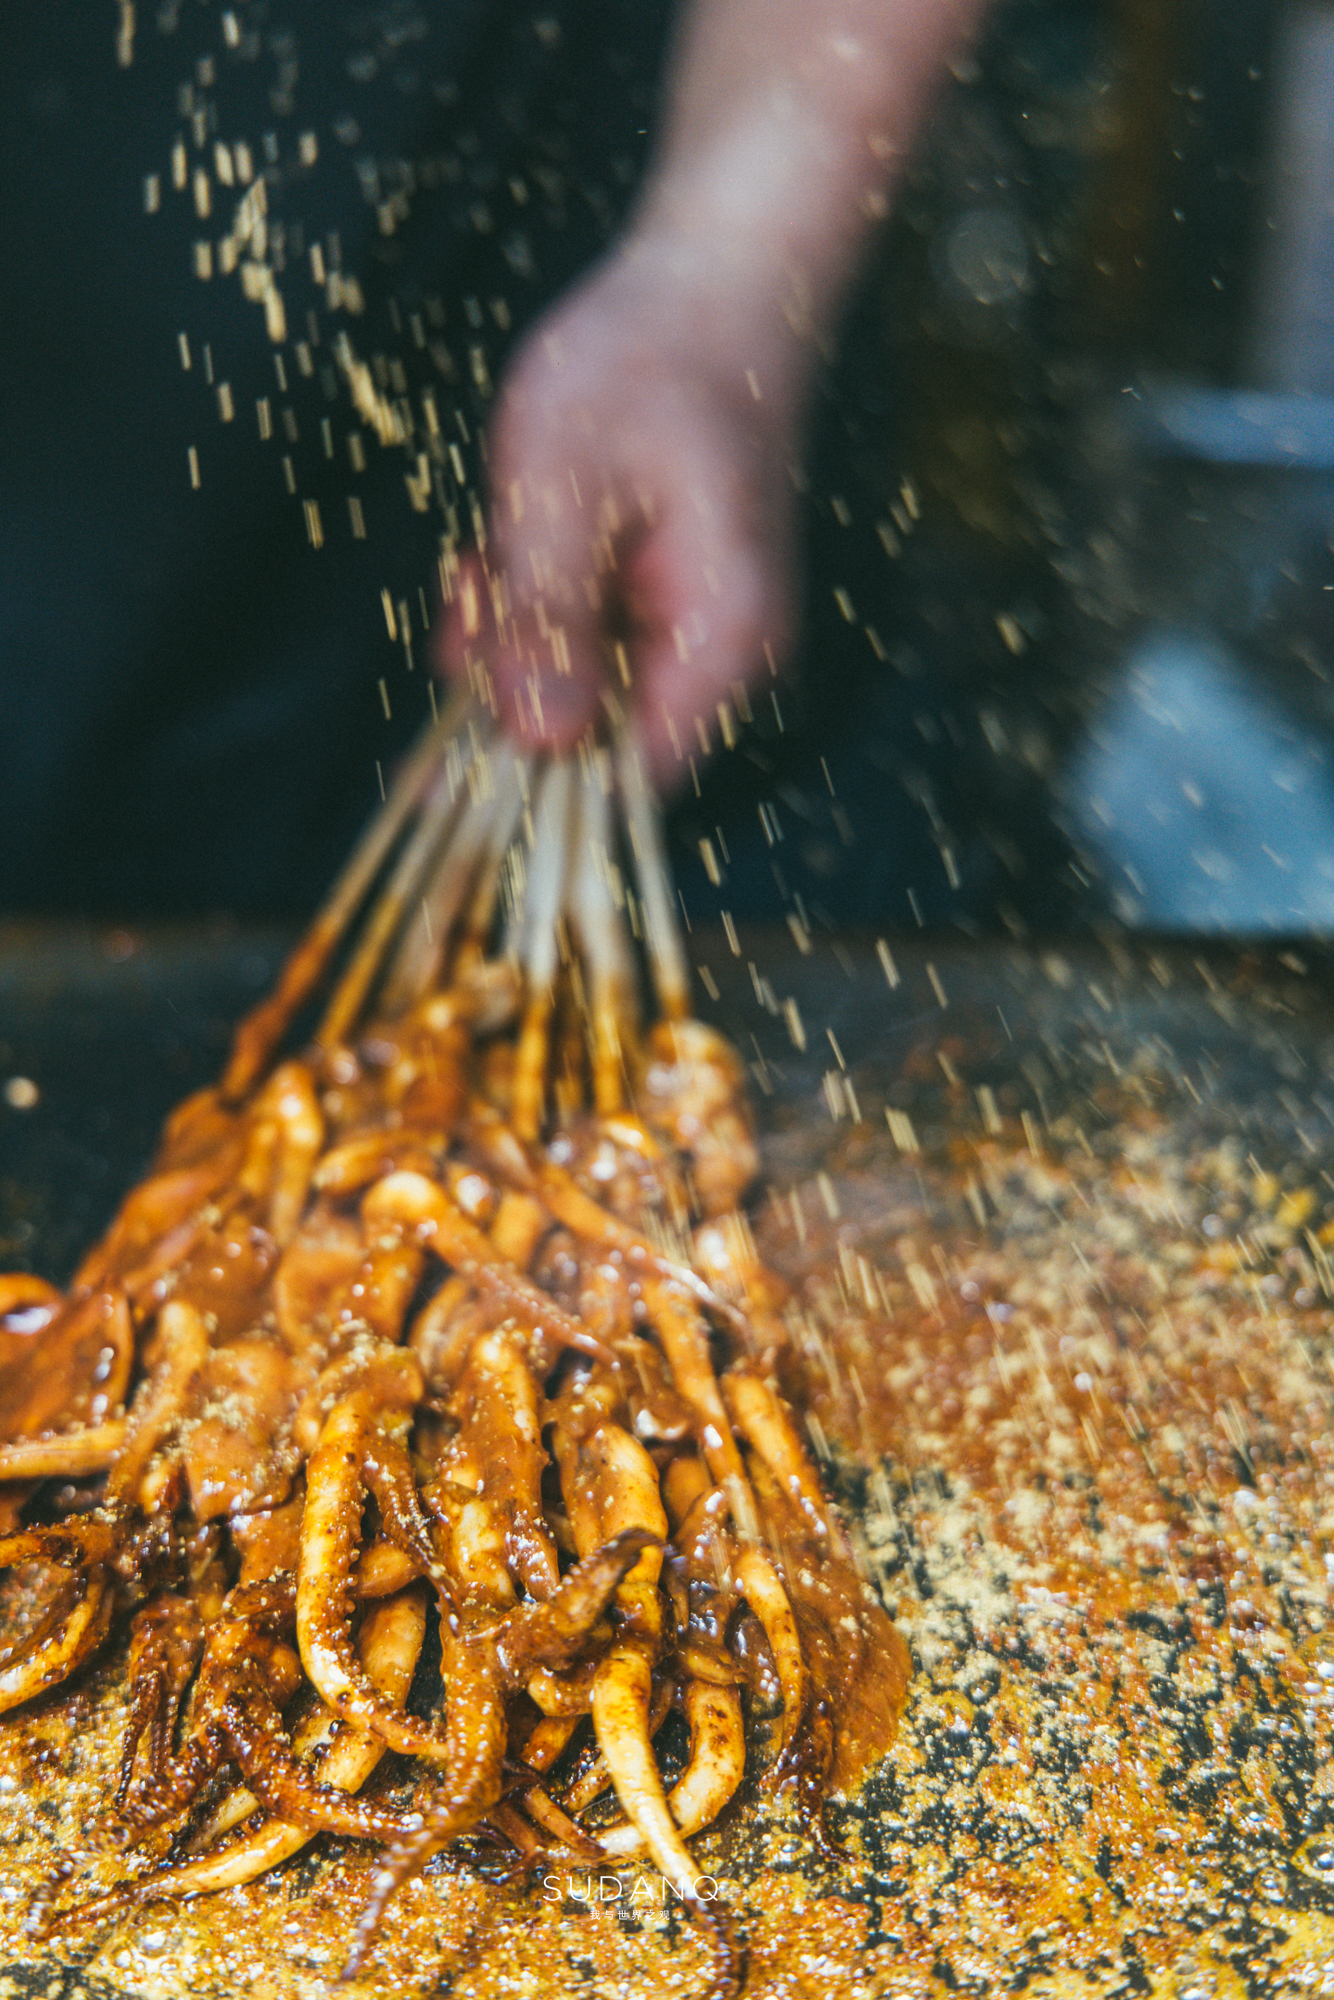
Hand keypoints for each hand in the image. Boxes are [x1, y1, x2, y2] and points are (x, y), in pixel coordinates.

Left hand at [434, 243, 803, 786]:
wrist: (719, 278)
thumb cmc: (649, 358)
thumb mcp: (564, 484)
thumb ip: (549, 617)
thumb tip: (537, 740)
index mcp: (724, 638)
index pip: (629, 778)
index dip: (532, 787)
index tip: (442, 775)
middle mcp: (727, 656)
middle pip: (597, 739)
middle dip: (510, 689)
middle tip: (472, 594)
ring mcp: (701, 630)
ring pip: (581, 690)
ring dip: (513, 642)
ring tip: (489, 555)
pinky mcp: (668, 602)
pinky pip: (588, 643)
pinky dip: (534, 610)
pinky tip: (508, 548)